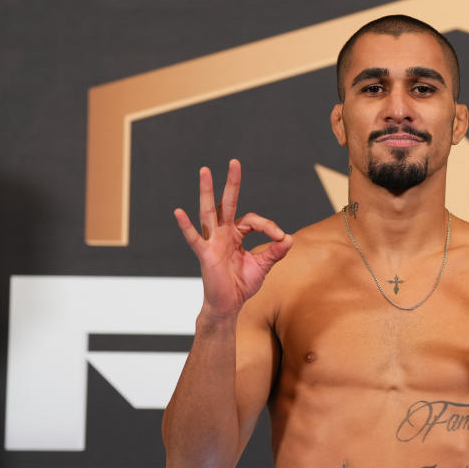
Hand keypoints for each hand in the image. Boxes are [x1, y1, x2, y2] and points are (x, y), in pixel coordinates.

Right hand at [174, 159, 292, 318]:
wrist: (229, 305)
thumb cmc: (241, 285)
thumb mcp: (263, 266)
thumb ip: (275, 252)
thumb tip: (289, 238)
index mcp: (236, 234)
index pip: (253, 220)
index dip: (269, 226)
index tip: (281, 237)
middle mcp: (223, 234)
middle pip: (227, 203)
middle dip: (232, 183)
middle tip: (235, 162)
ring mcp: (212, 242)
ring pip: (209, 212)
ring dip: (206, 191)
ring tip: (205, 171)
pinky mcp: (205, 254)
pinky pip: (194, 238)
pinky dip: (186, 226)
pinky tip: (179, 212)